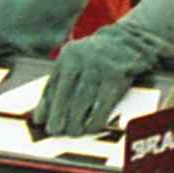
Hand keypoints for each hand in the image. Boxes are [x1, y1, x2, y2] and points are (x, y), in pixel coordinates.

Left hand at [38, 0, 173, 139]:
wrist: (134, 39)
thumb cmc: (100, 58)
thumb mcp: (77, 63)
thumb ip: (58, 86)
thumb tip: (40, 116)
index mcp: (68, 55)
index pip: (53, 84)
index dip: (47, 106)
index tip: (42, 123)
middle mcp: (82, 59)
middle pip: (66, 94)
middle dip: (59, 116)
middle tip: (57, 132)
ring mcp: (100, 66)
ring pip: (82, 100)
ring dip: (76, 121)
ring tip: (73, 133)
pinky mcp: (117, 74)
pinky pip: (103, 102)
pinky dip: (96, 118)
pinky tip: (92, 128)